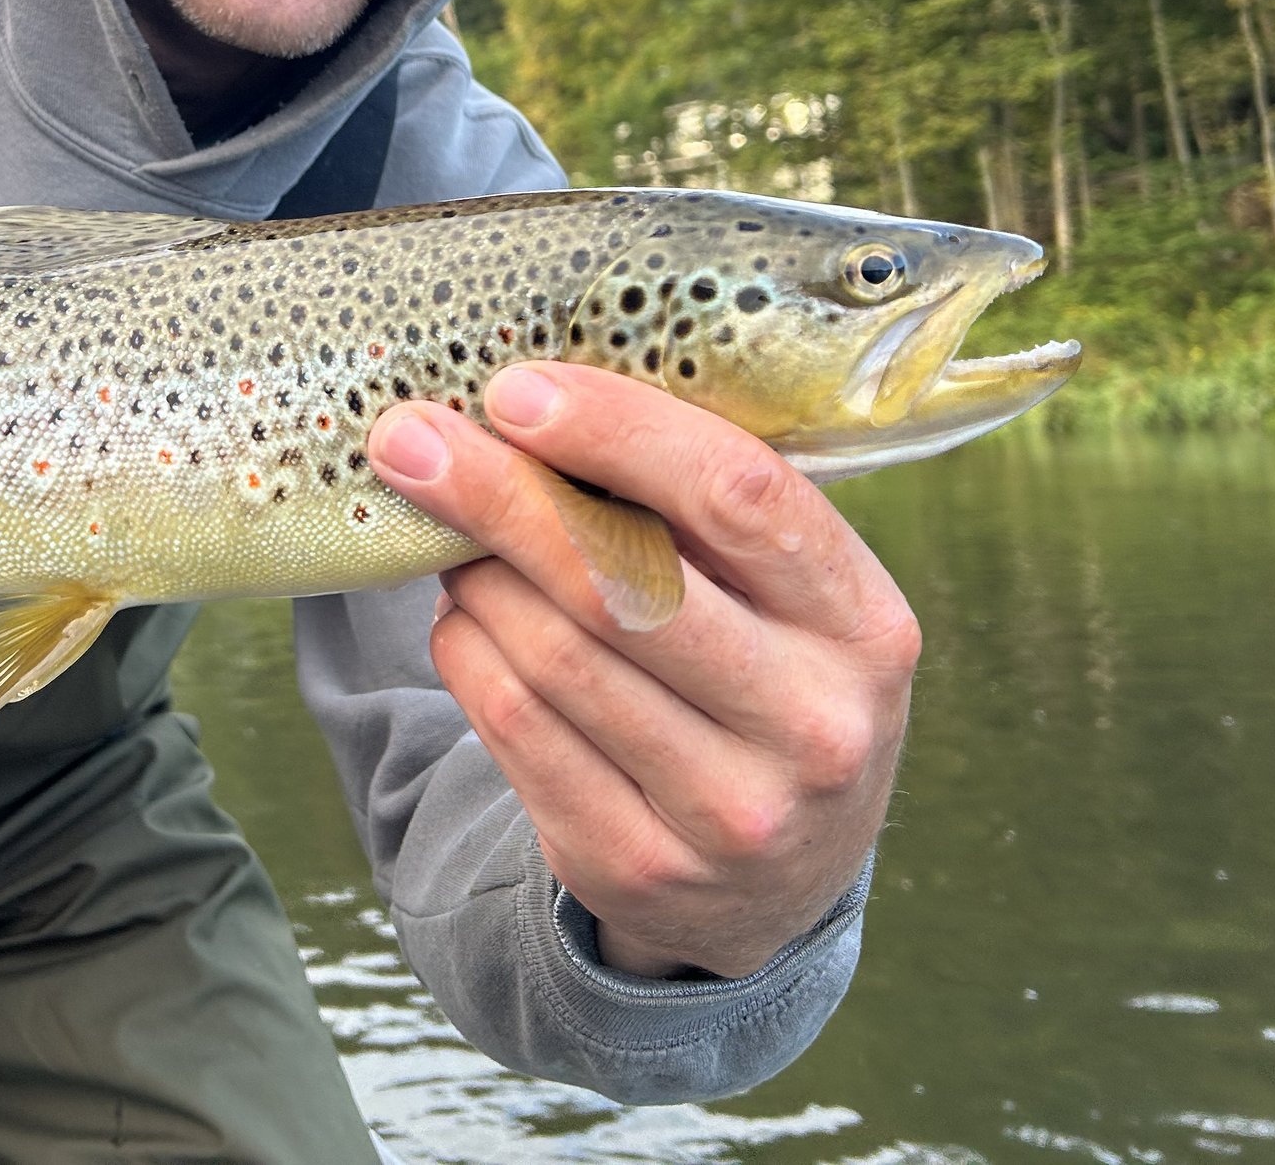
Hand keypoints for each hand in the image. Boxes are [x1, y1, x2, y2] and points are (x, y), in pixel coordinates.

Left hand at [367, 363, 918, 979]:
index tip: (514, 390)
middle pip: (622, 583)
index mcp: (866, 626)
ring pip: (551, 656)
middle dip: (498, 495)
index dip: (616, 430)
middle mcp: (812, 726)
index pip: (740, 495)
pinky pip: (512, 727)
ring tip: (445, 531)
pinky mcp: (635, 867)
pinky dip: (466, 649)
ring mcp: (727, 813)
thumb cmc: (769, 681)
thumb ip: (700, 510)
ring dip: (474, 575)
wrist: (780, 884)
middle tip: (407, 437)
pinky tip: (462, 613)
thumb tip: (534, 401)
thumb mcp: (791, 600)